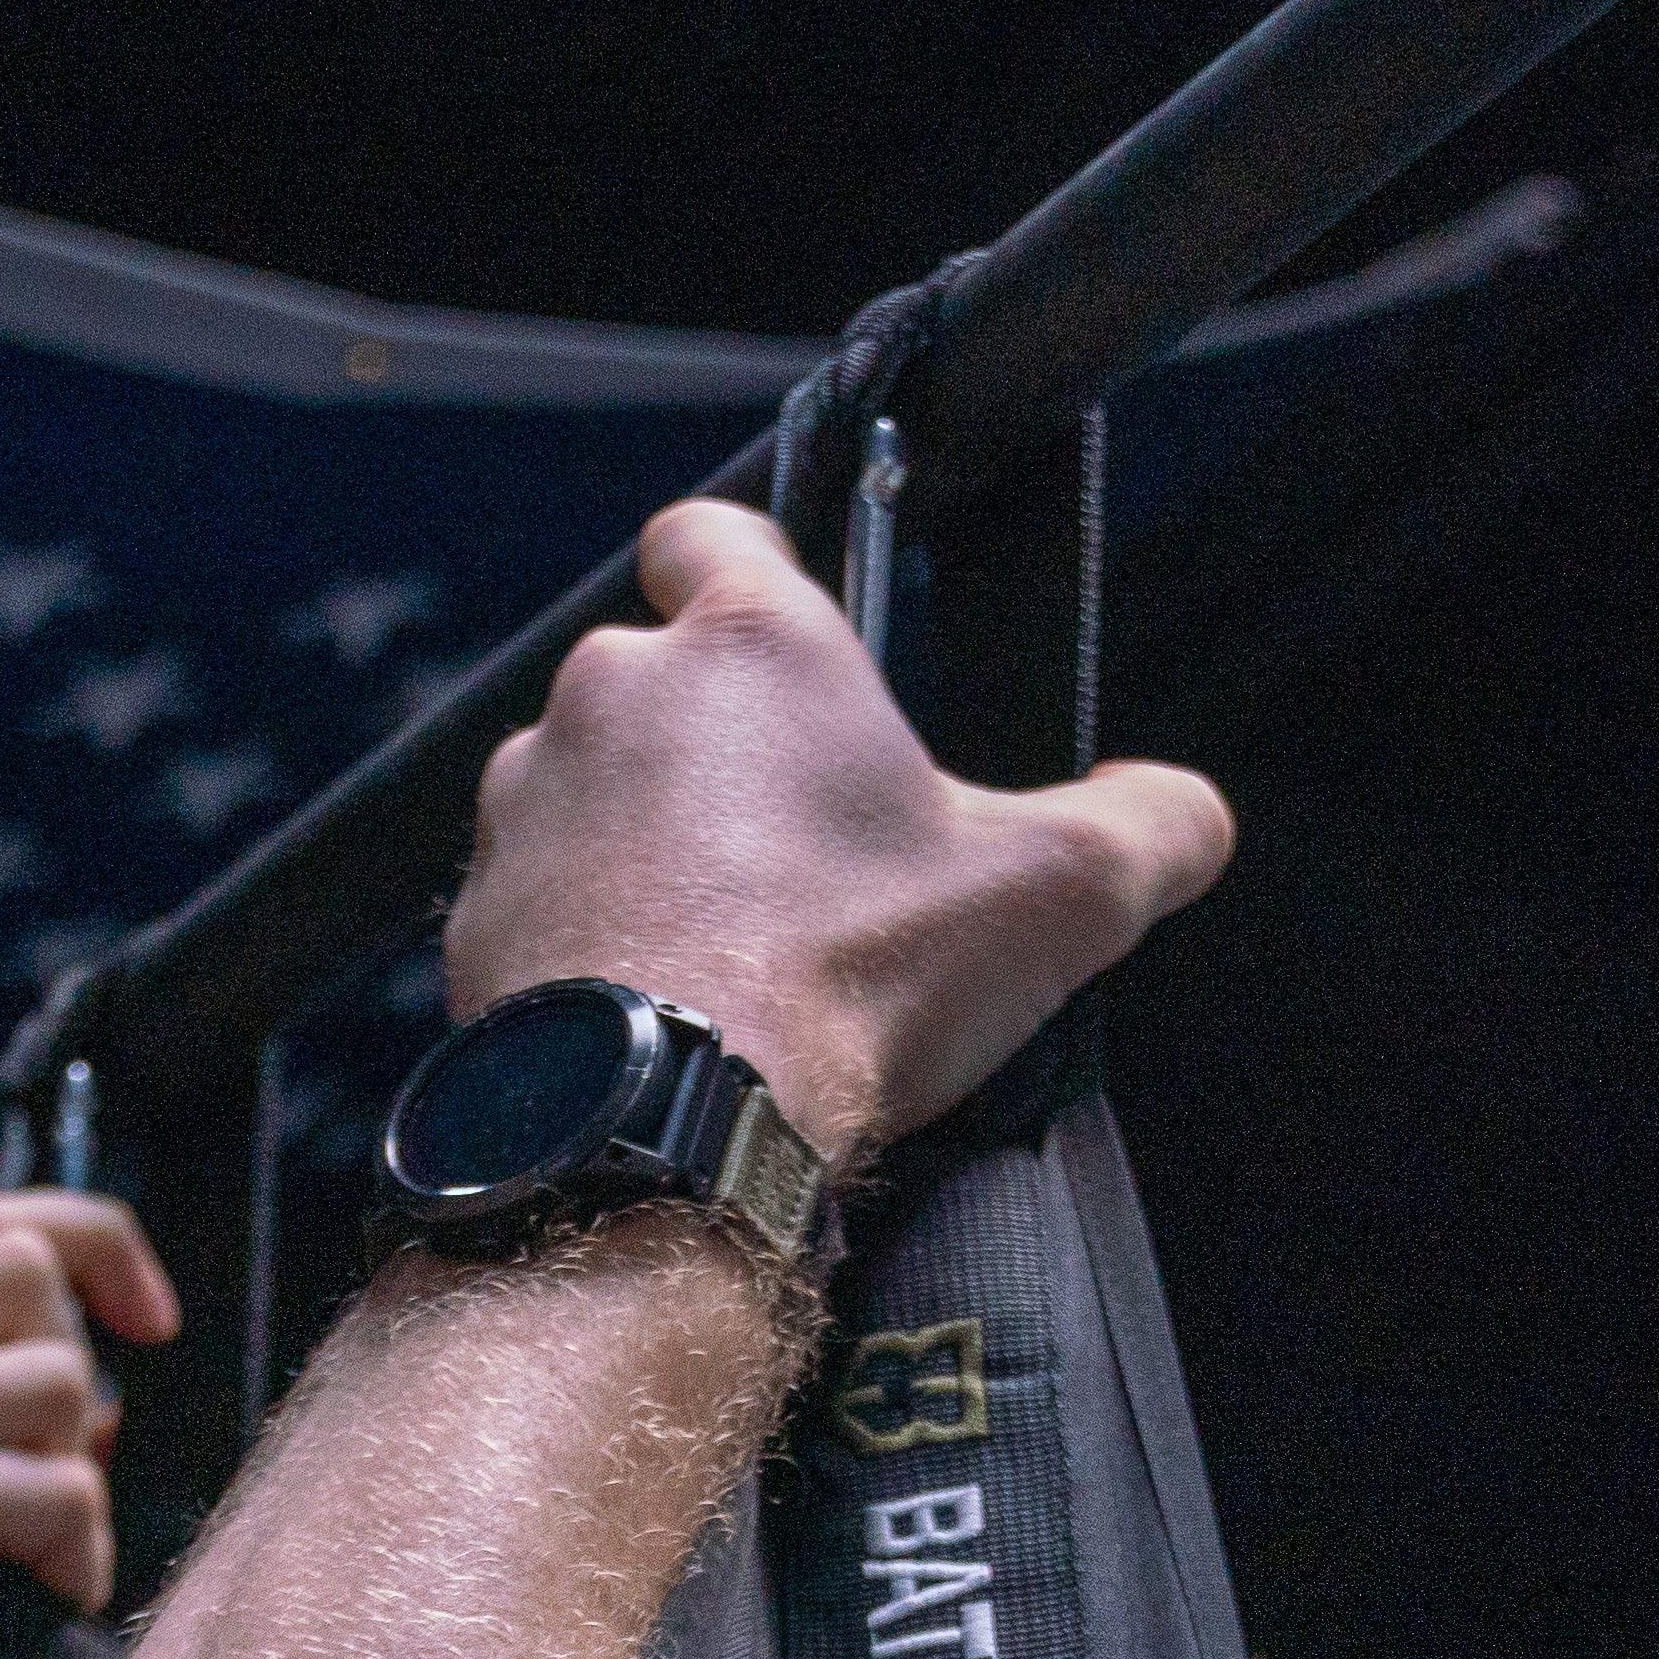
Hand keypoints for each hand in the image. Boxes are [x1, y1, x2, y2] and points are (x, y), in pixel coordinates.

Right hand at [0, 1189, 180, 1658]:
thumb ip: (4, 1426)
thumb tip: (116, 1366)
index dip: (84, 1240)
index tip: (150, 1318)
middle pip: (15, 1265)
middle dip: (78, 1368)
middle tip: (51, 1484)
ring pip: (52, 1380)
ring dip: (78, 1481)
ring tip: (33, 1563)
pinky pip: (53, 1484)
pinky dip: (76, 1553)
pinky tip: (39, 1600)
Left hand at [447, 497, 1233, 1161]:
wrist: (670, 1128)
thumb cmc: (848, 984)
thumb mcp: (1059, 898)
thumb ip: (1149, 827)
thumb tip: (1183, 816)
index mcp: (751, 645)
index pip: (718, 530)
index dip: (751, 573)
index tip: (792, 643)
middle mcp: (614, 694)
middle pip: (660, 680)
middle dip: (718, 751)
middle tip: (797, 853)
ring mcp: (526, 806)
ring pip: (587, 792)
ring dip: (642, 846)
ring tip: (723, 945)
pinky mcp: (475, 919)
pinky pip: (534, 903)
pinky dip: (584, 941)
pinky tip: (654, 1008)